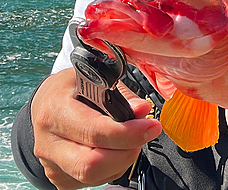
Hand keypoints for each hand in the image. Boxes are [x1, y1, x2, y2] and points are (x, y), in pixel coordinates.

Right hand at [31, 68, 162, 189]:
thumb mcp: (95, 77)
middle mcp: (48, 142)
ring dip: (123, 159)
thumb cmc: (71, 87)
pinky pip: (92, 182)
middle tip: (145, 133)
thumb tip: (143, 109)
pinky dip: (113, 167)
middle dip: (128, 151)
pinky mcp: (59, 178)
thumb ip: (121, 94)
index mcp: (55, 111)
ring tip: (131, 137)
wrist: (46, 102)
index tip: (151, 126)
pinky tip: (116, 148)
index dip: (128, 133)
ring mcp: (51, 164)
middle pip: (92, 165)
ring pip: (95, 177)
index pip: (94, 131)